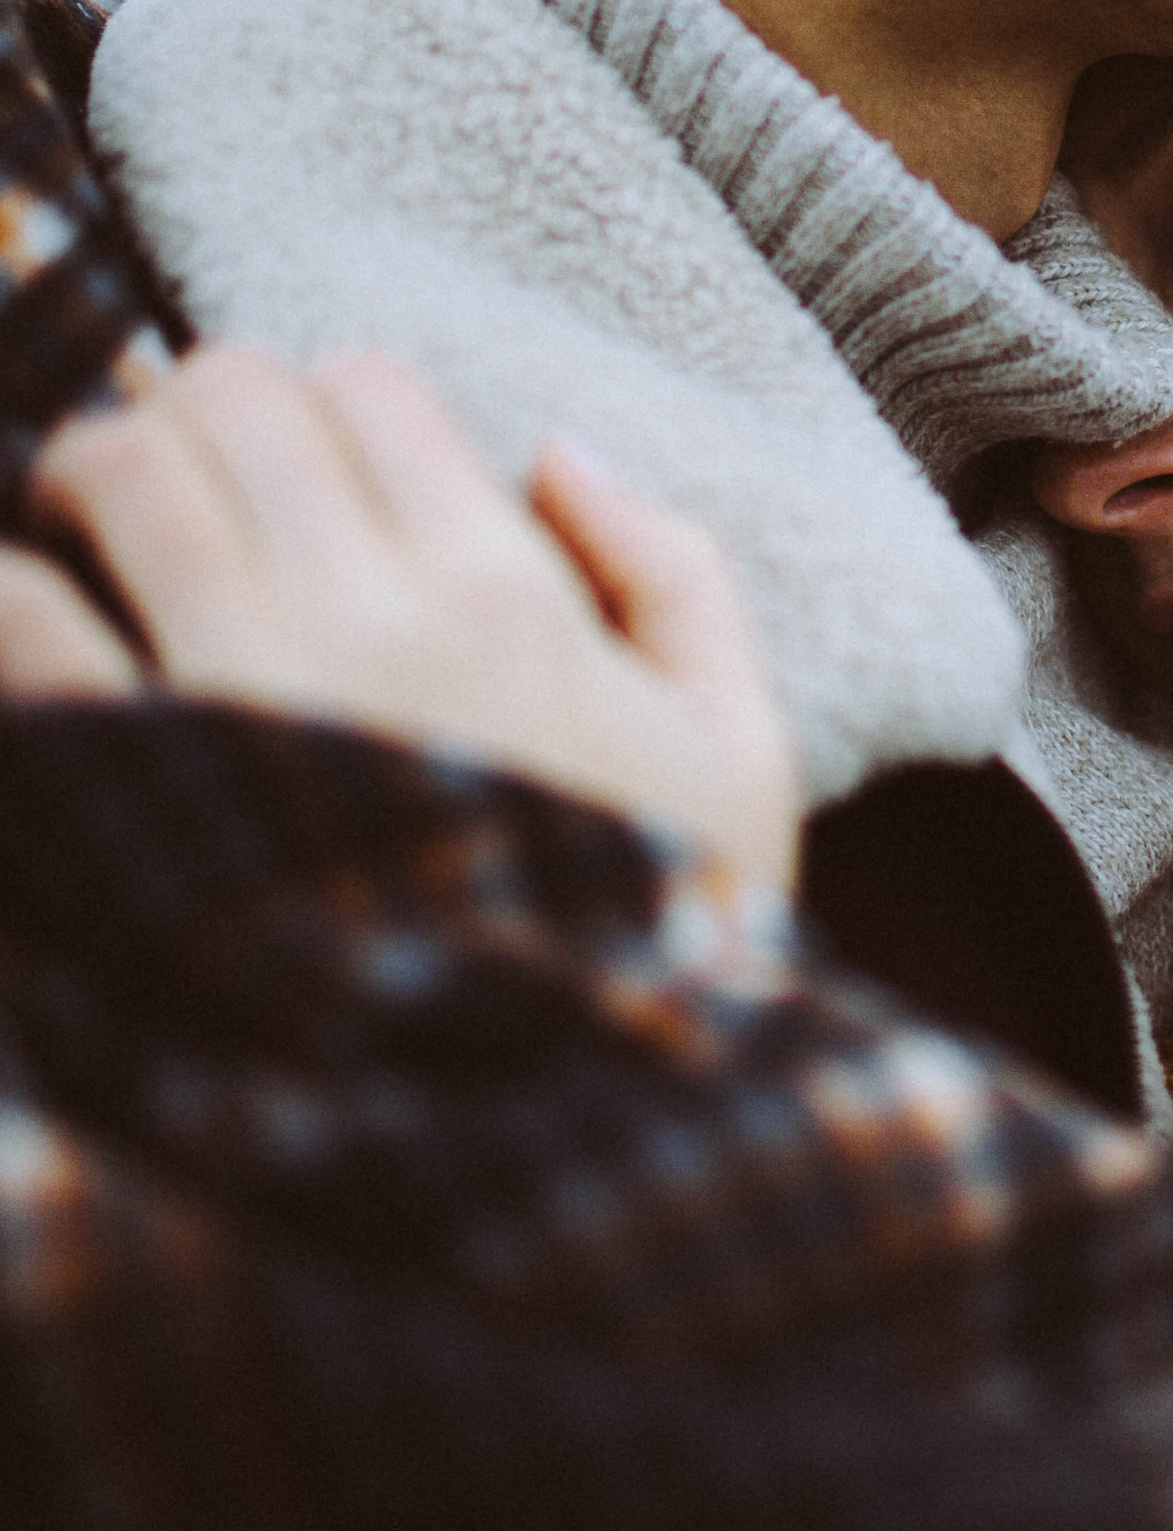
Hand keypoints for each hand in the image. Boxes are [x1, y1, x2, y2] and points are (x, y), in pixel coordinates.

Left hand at [0, 345, 793, 885]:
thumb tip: (557, 450)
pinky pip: (26, 619)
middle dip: (194, 418)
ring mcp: (240, 689)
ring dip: (88, 477)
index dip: (325, 407)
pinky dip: (11, 594)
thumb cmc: (656, 957)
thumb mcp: (741, 757)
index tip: (310, 478)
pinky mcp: (137, 786)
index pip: (367, 385)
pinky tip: (30, 618)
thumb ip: (675, 575)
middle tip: (185, 495)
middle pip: (231, 395)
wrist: (541, 1144)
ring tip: (92, 545)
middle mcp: (370, 611)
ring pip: (120, 468)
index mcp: (508, 592)